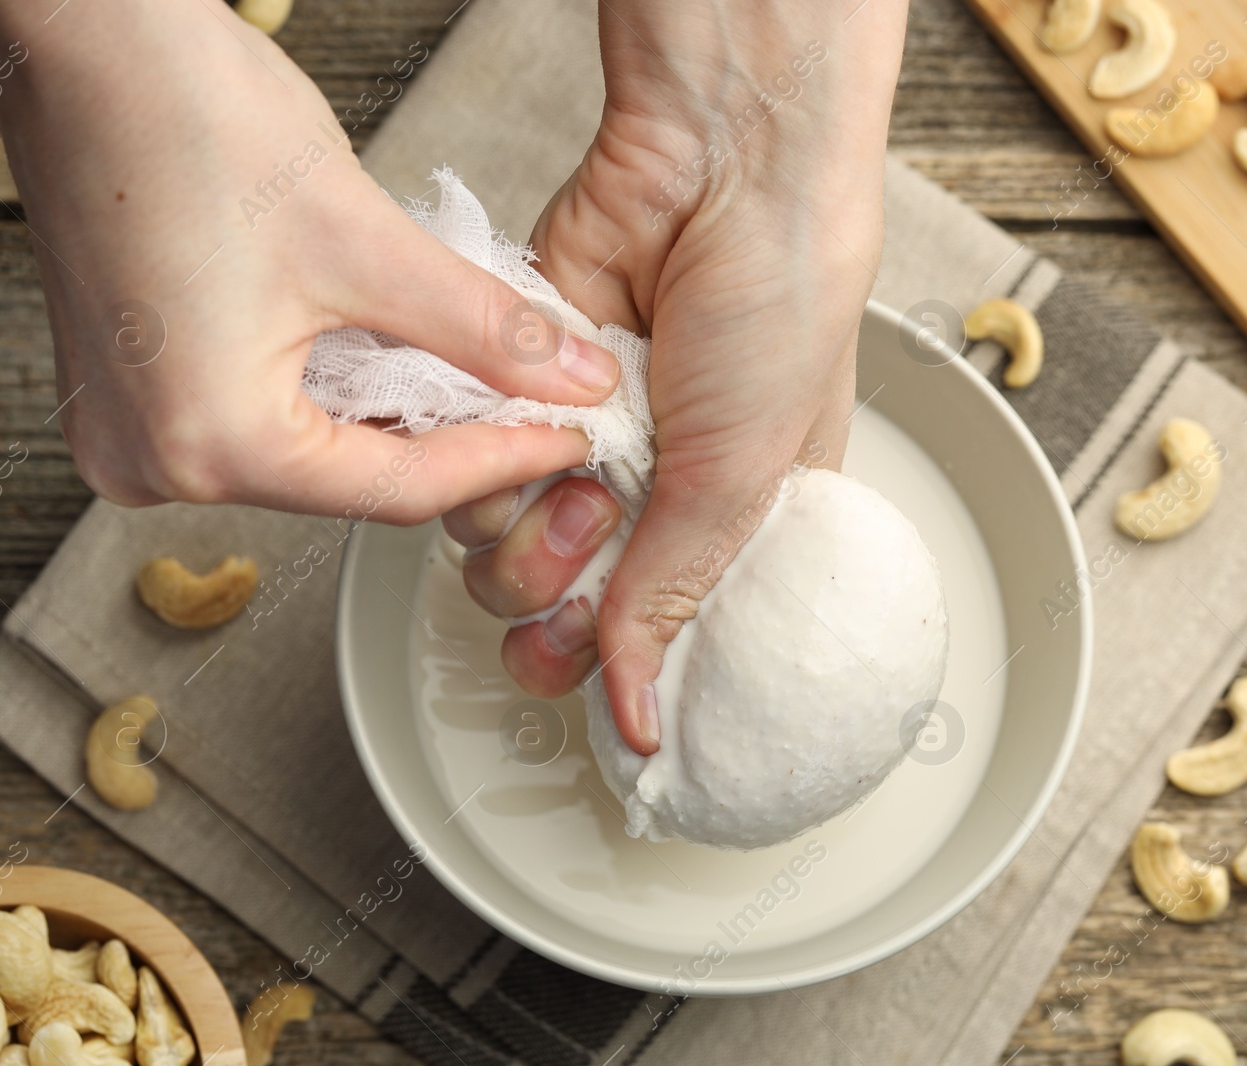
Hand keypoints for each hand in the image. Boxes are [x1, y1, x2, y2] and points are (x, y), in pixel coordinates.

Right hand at [0, 0, 618, 520]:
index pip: (396, 487)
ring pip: (306, 451)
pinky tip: (389, 360)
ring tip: (478, 383)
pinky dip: (330, 392)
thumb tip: (572, 379)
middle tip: (535, 411)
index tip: (568, 436)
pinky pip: (257, 416)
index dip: (502, 459)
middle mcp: (152, 460)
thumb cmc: (183, 122)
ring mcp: (130, 427)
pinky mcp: (131, 386)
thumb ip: (485, 329)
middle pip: (349, 479)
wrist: (85, 42)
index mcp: (206, 444)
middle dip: (450, 441)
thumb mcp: (367, 244)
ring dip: (393, 417)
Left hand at [449, 1, 909, 751]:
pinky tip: (533, 425)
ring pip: (498, 557)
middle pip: (560, 614)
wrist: (721, 168)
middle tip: (588, 536)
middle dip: (559, 599)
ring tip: (570, 468)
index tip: (605, 669)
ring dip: (521, 531)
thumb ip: (673, 595)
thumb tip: (641, 717)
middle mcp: (649, 496)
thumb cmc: (779, 306)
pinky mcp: (516, 394)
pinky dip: (487, 462)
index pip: (656, 639)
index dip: (621, 667)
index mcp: (728, 527)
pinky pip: (467, 472)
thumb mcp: (743, 475)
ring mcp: (577, 447)